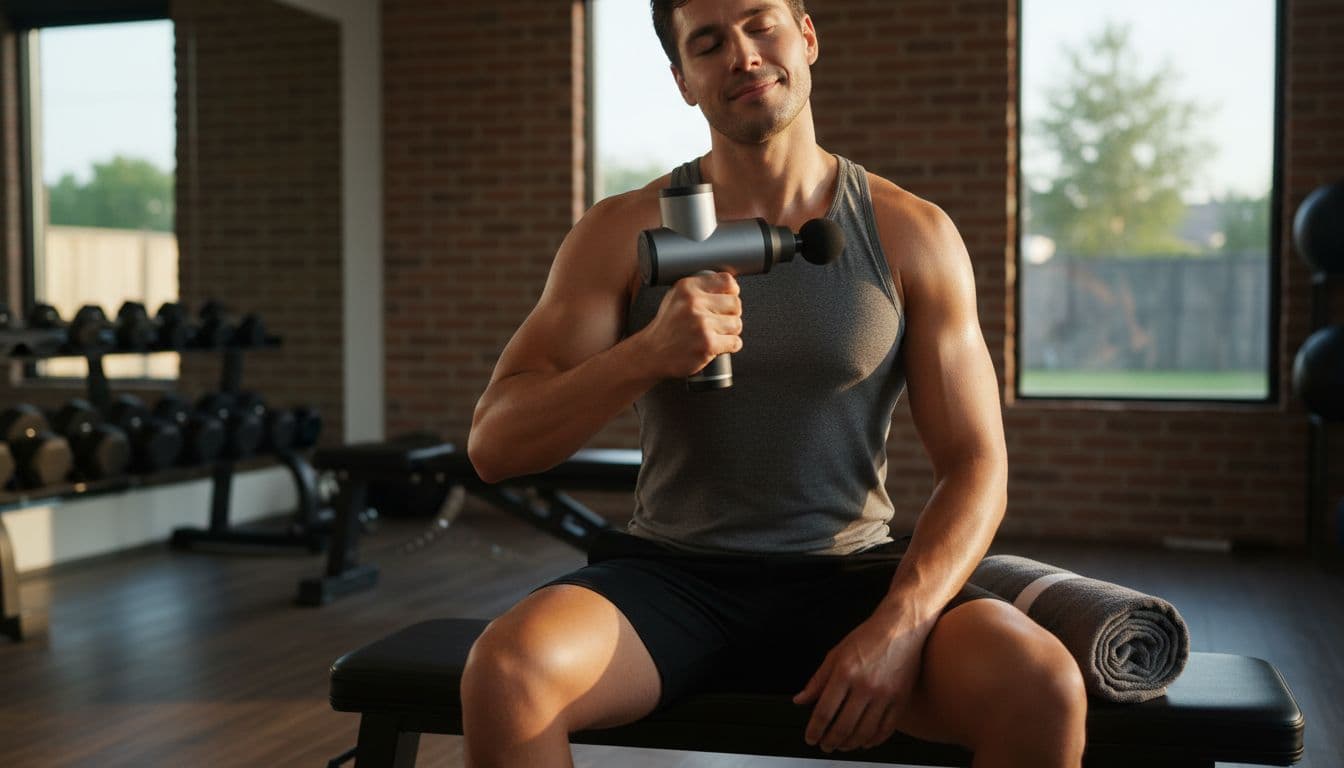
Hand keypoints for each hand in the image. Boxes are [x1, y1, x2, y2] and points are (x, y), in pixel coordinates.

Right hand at [639, 272, 742, 377]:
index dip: (732, 292)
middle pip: (735, 303)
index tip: (728, 299)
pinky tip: (717, 345)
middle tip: (719, 321)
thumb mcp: (675, 297)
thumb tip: (729, 285)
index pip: (727, 281)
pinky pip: (735, 342)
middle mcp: (694, 303)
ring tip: (715, 334)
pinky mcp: (707, 344)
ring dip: (730, 332)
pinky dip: (730, 346)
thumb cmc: (666, 327)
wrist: (652, 354)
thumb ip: (699, 289)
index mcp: (687, 288)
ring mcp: (701, 324)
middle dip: (731, 314)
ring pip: (737, 324)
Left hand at [793, 608, 931, 752]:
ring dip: (850, 744)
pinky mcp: (900, 699)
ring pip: (864, 732)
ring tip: (842, 745)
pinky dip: (873, 740)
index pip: (824, 711)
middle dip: (830, 741)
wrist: (901, 627)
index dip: (814, 730)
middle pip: (843, 726)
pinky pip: (886, 729)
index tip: (810, 737)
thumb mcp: (836, 654)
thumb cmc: (868, 638)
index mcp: (845, 673)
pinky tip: (865, 742)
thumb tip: (800, 699)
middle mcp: (865, 686)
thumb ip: (817, 680)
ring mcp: (885, 695)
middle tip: (825, 745)